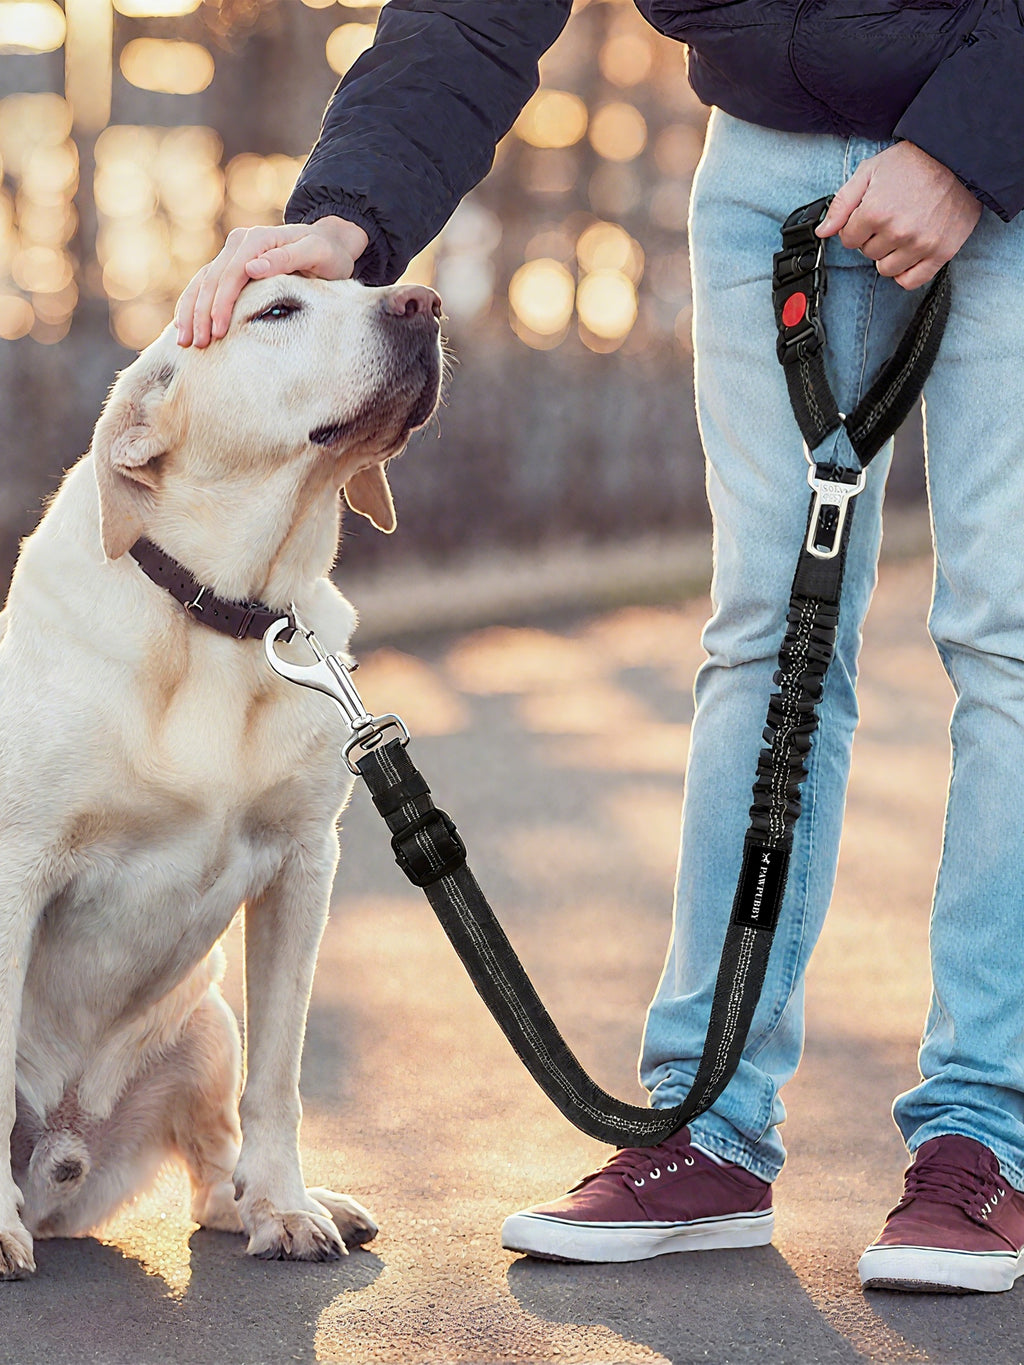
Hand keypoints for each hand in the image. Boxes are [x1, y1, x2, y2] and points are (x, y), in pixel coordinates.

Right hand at [174, 216, 369, 346]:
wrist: (327, 243)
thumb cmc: (326, 253)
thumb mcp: (315, 253)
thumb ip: (287, 258)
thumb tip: (253, 268)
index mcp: (256, 239)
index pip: (231, 274)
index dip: (221, 304)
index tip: (219, 332)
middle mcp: (239, 242)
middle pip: (211, 280)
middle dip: (200, 314)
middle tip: (197, 344)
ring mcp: (232, 253)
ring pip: (201, 282)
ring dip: (190, 312)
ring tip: (184, 341)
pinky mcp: (231, 266)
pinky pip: (205, 285)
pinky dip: (193, 306)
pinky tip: (184, 327)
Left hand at [815, 141, 981, 289]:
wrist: (958, 156)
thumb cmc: (913, 162)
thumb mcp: (869, 172)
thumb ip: (842, 203)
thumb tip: (823, 231)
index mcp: (876, 212)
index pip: (847, 239)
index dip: (855, 226)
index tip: (869, 215)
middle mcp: (897, 232)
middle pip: (867, 254)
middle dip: (873, 238)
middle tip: (890, 217)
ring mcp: (920, 244)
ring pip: (886, 269)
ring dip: (888, 255)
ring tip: (901, 232)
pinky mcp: (941, 252)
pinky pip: (911, 281)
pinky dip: (905, 273)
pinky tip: (908, 255)